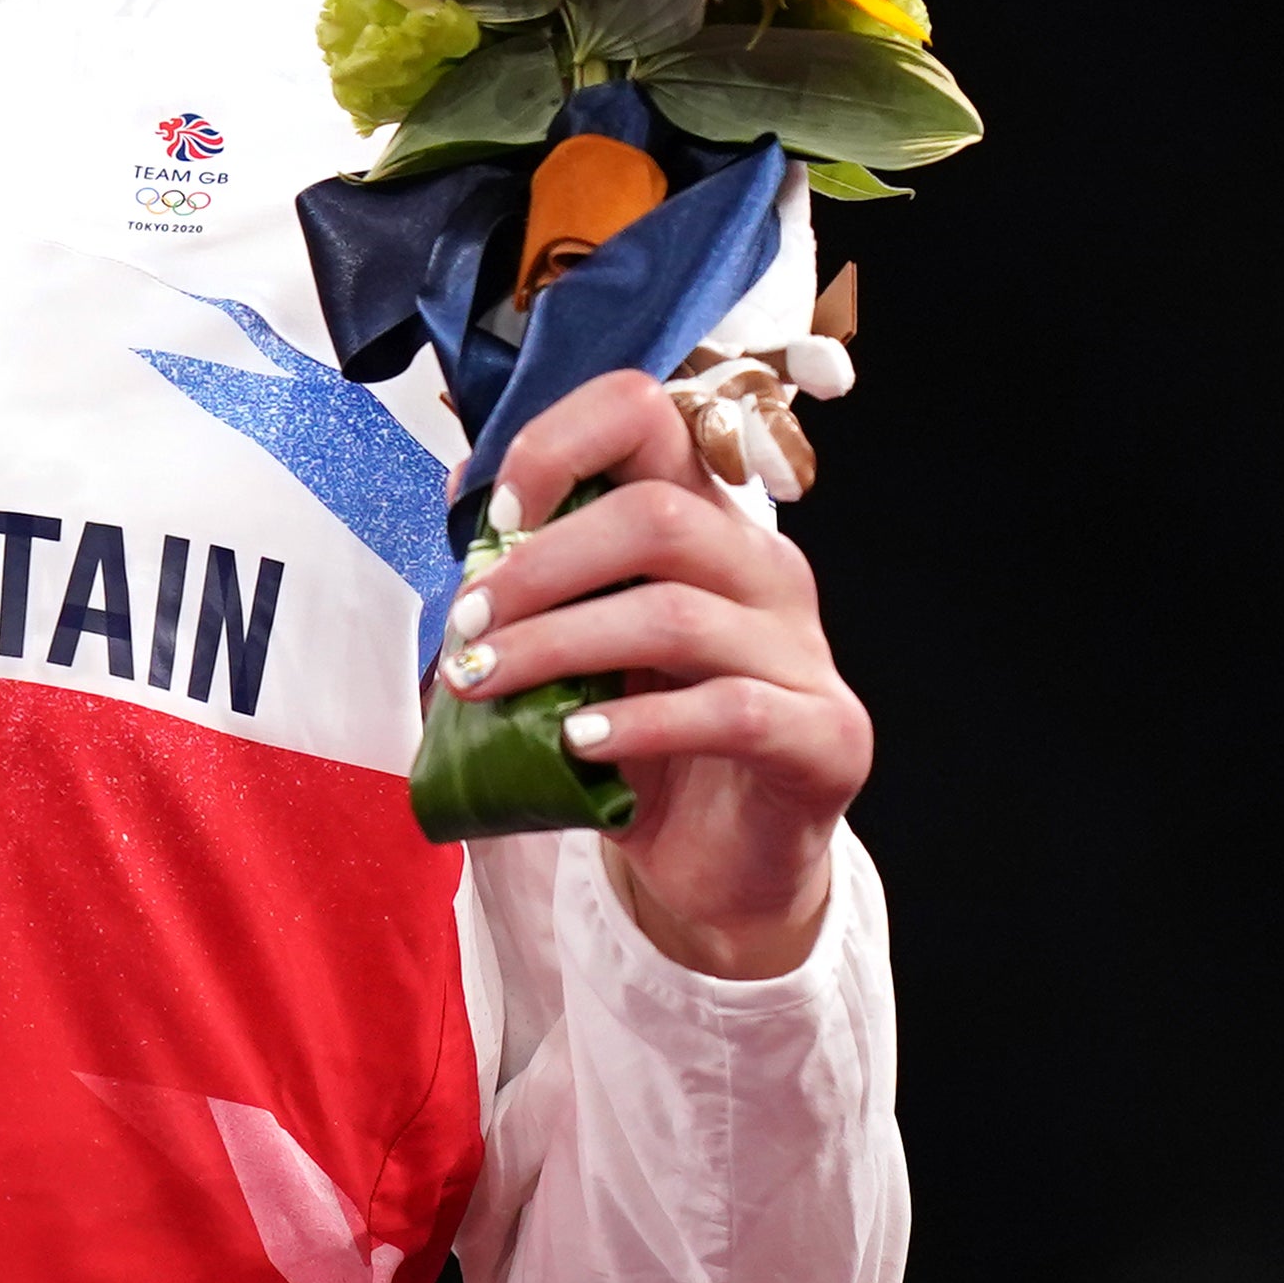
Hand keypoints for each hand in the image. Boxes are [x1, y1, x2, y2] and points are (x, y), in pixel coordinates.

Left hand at [431, 366, 870, 979]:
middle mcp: (766, 572)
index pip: (650, 418)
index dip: (559, 446)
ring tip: (484, 682)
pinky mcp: (825, 736)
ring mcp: (803, 654)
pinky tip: (578, 741)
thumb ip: (535, 579)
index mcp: (707, 527)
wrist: (719, 864)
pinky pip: (730, 711)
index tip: (495, 517)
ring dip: (557, 646)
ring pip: (676, 615)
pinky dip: (639, 723)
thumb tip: (458, 494)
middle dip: (539, 568)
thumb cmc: (643, 744)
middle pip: (656, 516)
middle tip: (466, 625)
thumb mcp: (575, 651)